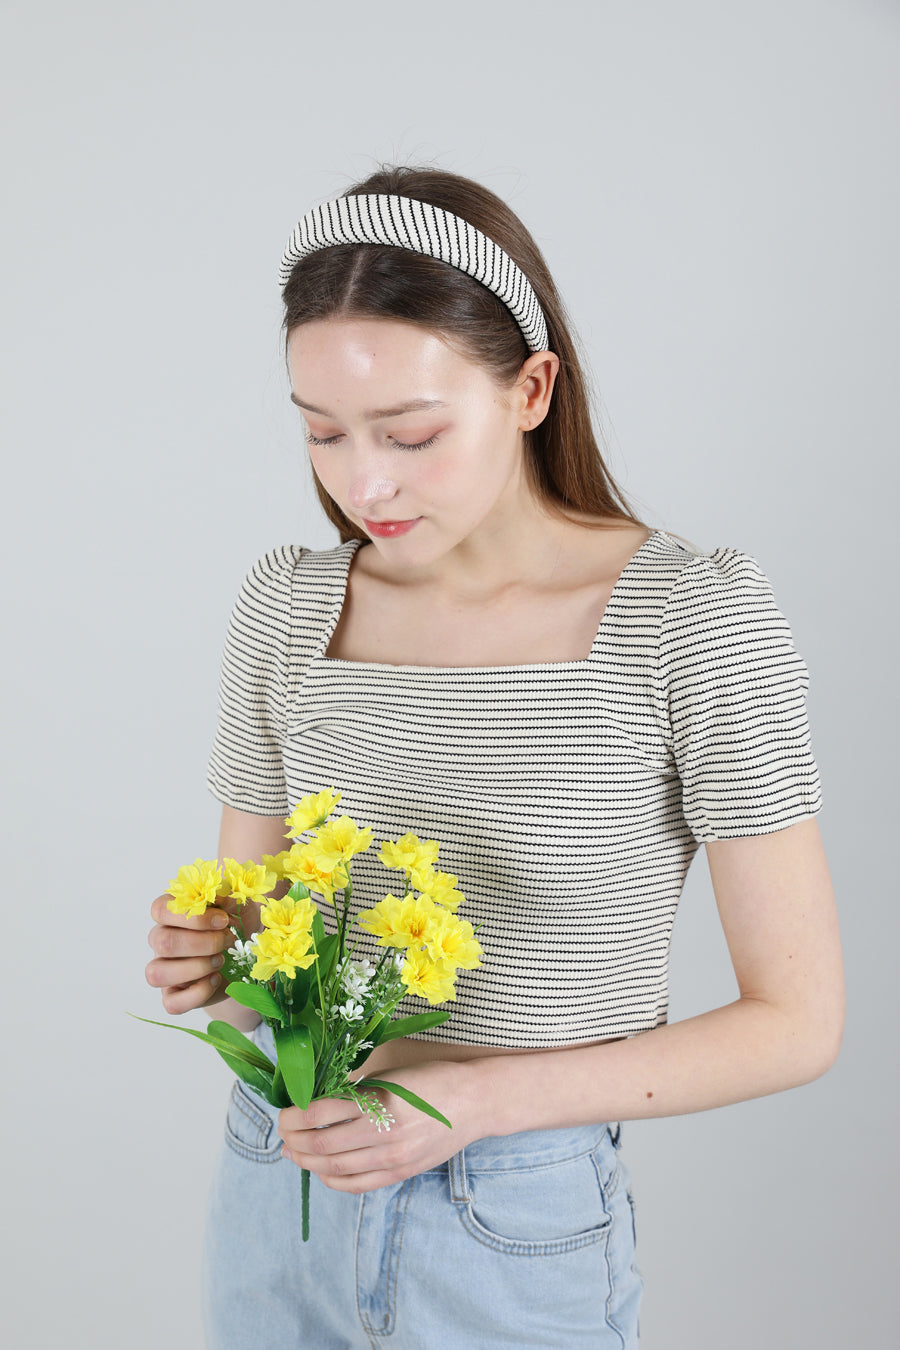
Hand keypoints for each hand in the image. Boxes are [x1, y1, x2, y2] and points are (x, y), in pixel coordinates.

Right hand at [145, 893, 234, 1013]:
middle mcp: (160, 941)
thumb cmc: (233, 926)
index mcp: (170, 915)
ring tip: (220, 961)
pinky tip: (216, 980)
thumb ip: (228, 898)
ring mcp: (164, 970)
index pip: (161, 910)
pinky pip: (172, 1003)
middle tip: (227, 940)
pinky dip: (198, 993)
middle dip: (201, 943)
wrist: (244, 956)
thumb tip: (221, 897)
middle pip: (163, 942)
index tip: (222, 920)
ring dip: (195, 968)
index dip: (192, 917)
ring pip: (156, 973)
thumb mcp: (237, 906)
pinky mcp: (173, 996)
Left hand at [277, 1061, 484, 1193]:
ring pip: (334, 1169)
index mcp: (378, 1101)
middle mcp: (383, 1134)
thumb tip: (314, 1102)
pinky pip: (357, 1185)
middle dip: (293, 1140)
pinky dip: (333, 1181)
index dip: (293, 1116)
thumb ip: (354, 1091)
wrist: (473, 1102)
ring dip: (306, 1162)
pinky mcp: (400, 1174)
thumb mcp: (388, 1076)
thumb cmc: (430, 1080)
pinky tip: (321, 1172)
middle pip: (321, 1146)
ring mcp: (392, 1159)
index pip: (319, 1115)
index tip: (284, 1112)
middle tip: (282, 1133)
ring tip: (293, 1153)